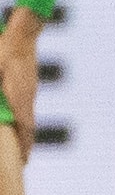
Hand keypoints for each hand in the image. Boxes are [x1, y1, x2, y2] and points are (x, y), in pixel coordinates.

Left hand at [0, 7, 41, 164]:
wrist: (23, 33)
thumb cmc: (4, 50)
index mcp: (19, 97)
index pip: (26, 128)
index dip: (25, 147)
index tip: (24, 162)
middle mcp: (27, 97)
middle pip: (29, 127)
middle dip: (26, 144)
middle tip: (23, 160)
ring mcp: (29, 91)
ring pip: (28, 117)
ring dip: (25, 132)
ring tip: (22, 145)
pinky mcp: (28, 85)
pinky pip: (26, 108)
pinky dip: (23, 119)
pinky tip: (17, 119)